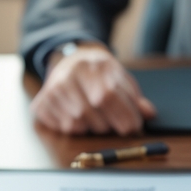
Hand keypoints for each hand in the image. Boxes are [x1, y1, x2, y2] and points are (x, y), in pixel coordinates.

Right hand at [30, 42, 156, 134]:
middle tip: (114, 123)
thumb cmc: (99, 74)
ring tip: (97, 117)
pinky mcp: (42, 104)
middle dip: (110, 125)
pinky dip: (77, 129)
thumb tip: (149, 114)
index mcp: (92, 65)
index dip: (124, 116)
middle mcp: (68, 75)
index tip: (135, 127)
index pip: (108, 95)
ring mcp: (53, 90)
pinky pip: (64, 128)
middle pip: (92, 113)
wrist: (70, 60)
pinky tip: (80, 117)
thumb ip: (134, 98)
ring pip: (78, 124)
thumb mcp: (120, 78)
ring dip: (93, 128)